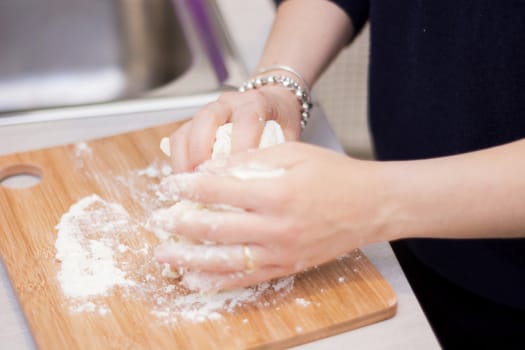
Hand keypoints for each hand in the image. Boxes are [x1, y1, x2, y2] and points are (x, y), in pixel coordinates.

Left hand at [153, 142, 388, 290]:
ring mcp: (282, 252)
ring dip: (190, 259)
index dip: (188, 187)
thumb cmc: (335, 174)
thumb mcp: (293, 153)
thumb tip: (211, 169)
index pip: (219, 190)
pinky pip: (248, 278)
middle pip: (216, 229)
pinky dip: (219, 280)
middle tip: (158, 220)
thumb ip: (250, 159)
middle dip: (181, 223)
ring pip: (226, 260)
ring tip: (165, 255)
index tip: (169, 186)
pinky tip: (196, 278)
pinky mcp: (288, 266)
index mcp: (277, 191)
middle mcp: (277, 226)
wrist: (372, 205)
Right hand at [168, 85, 301, 172]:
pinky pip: (179, 138)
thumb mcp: (289, 134)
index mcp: (255, 103)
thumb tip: (271, 186)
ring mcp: (209, 111)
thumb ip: (281, 155)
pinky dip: (179, 159)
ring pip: (187, 129)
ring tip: (191, 185)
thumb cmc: (280, 120)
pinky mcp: (195, 122)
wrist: (273, 100)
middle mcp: (229, 103)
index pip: (247, 120)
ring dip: (185, 160)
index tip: (238, 174)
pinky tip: (187, 179)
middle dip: (202, 153)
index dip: (241, 146)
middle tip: (205, 181)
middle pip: (207, 120)